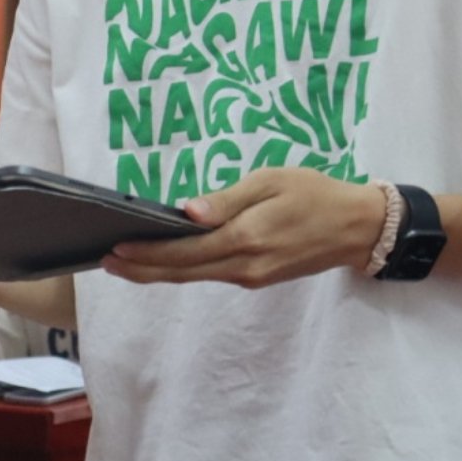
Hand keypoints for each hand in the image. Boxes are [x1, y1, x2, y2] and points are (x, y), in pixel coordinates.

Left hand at [103, 168, 385, 288]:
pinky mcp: (256, 278)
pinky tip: (164, 259)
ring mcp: (250, 277)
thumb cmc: (314, 194)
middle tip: (105, 260)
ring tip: (123, 261)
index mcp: (245, 239)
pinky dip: (182, 269)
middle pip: (181, 272)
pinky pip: (210, 275)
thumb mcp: (271, 182)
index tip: (115, 247)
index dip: (146, 251)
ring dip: (157, 271)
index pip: (183, 251)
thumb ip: (227, 199)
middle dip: (140, 268)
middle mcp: (244, 266)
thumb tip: (186, 212)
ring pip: (193, 277)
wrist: (356, 228)